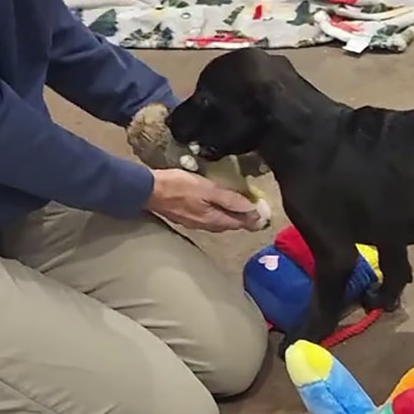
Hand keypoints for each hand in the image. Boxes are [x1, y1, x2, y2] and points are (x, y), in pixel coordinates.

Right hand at [146, 169, 260, 232]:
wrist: (149, 190)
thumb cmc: (179, 187)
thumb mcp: (208, 189)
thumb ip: (230, 200)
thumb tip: (252, 209)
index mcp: (213, 220)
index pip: (239, 223)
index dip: (252, 219)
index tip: (264, 214)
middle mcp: (205, 226)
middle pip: (229, 224)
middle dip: (243, 219)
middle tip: (255, 211)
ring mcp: (194, 223)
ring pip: (219, 223)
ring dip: (230, 217)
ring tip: (240, 208)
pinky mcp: (186, 217)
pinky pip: (208, 218)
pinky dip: (218, 214)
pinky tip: (217, 207)